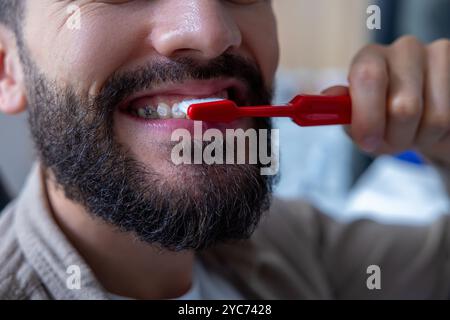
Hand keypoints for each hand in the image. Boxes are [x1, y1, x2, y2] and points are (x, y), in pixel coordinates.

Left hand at [323, 36, 449, 166]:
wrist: (419, 123)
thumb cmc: (382, 120)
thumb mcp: (356, 121)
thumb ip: (342, 112)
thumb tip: (328, 97)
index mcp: (370, 58)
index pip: (368, 76)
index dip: (367, 115)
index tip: (367, 141)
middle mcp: (404, 49)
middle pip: (403, 106)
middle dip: (395, 137)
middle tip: (390, 143)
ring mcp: (438, 56)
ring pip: (433, 118)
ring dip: (419, 139)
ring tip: (411, 133)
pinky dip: (438, 135)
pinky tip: (431, 126)